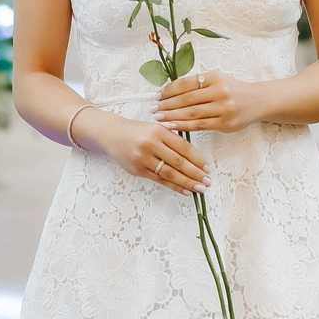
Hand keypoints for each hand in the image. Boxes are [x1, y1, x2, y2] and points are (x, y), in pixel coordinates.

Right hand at [75, 109, 210, 197]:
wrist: (111, 133)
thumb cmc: (137, 131)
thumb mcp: (155, 128)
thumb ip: (172, 139)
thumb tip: (195, 159)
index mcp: (158, 130)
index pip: (183, 147)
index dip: (197, 159)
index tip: (207, 168)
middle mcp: (151, 144)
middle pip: (178, 162)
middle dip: (195, 173)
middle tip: (207, 181)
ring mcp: (142, 158)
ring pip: (169, 173)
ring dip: (187, 182)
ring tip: (199, 188)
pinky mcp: (137, 170)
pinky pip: (159, 180)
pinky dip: (173, 186)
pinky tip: (184, 190)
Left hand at [153, 70, 261, 132]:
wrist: (259, 100)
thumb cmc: (233, 89)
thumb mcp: (218, 79)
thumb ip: (197, 84)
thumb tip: (169, 91)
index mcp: (214, 77)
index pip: (186, 83)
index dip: (169, 90)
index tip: (156, 95)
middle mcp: (219, 91)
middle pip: (186, 99)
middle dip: (166, 104)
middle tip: (152, 108)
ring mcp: (223, 109)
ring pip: (191, 113)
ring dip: (172, 116)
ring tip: (158, 118)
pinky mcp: (225, 124)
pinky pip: (199, 126)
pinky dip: (183, 126)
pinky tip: (171, 126)